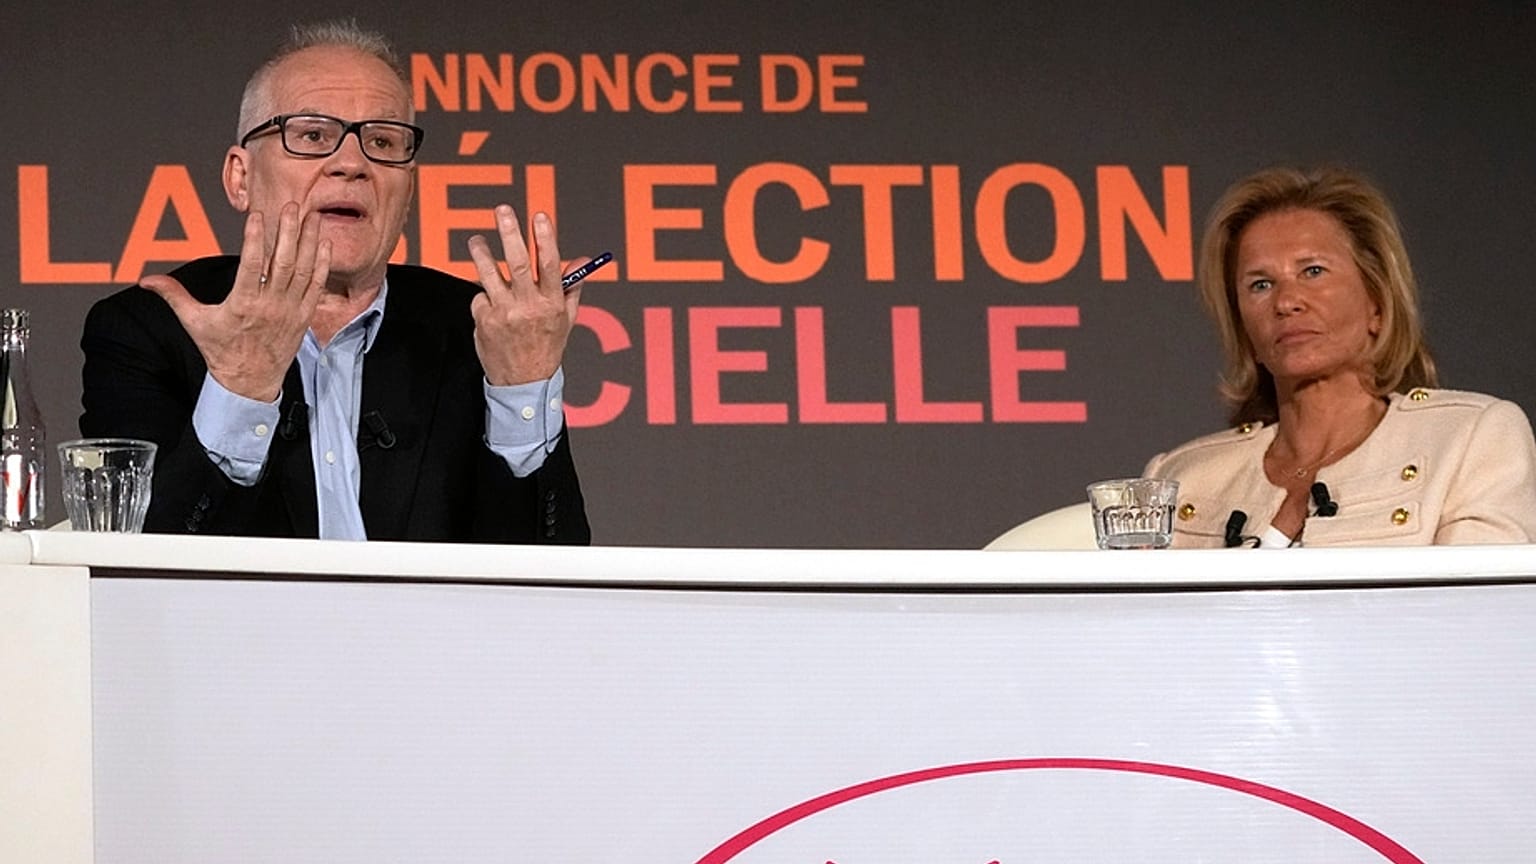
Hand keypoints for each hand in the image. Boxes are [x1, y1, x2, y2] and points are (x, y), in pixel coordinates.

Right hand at [140, 203, 328, 401]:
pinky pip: (316, 287)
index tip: (257, 216)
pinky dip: (322, 265)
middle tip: (291, 206)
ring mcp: (290, 311)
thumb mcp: (194, 323)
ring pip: (304, 271)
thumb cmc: (221, 351)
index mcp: (242, 305)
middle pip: (282, 263)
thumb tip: (145, 281)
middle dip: (288, 232)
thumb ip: (173, 296)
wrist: (249, 384)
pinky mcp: (304, 317)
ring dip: (309, 242)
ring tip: (312, 216)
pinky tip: (325, 244)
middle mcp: (270, 306)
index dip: (254, 240)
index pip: (250, 266)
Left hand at [467, 205, 582, 385]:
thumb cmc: (546, 347)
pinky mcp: (484, 321)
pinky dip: (483, 295)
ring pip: (489, 275)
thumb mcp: (566, 318)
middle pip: (518, 263)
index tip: (540, 216)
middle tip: (502, 210)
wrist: (523, 383)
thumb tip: (582, 260)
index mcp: (552, 304)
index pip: (551, 265)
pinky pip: (480, 297)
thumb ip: (572, 287)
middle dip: (510, 233)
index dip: (545, 239)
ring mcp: (504, 314)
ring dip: (481, 254)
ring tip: (476, 241)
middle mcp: (528, 308)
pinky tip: (490, 303)